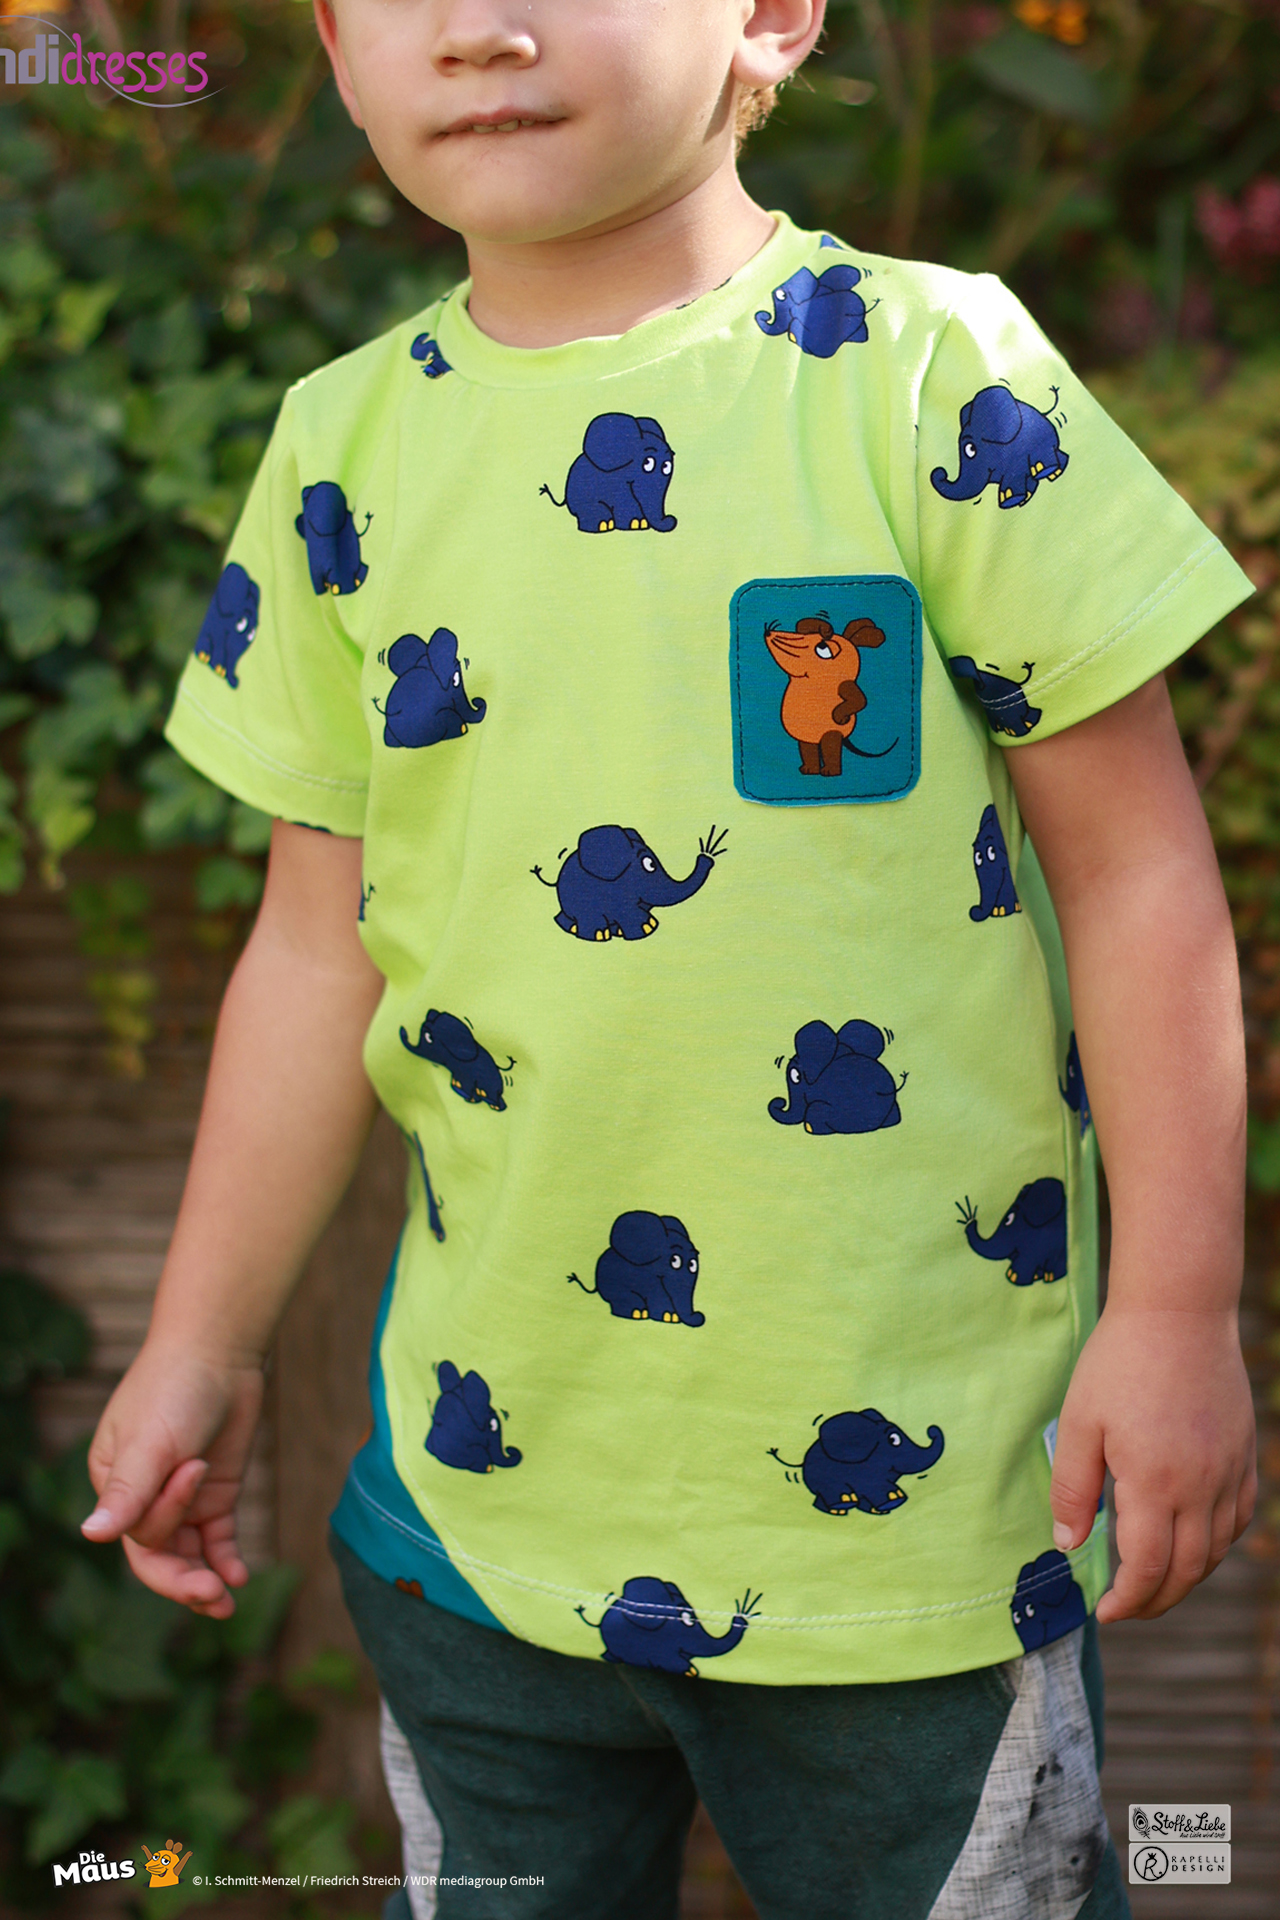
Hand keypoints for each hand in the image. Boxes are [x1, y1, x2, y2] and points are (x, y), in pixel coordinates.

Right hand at [82, 1343, 263, 1618]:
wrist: (220, 1350)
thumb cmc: (175, 1388)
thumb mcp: (150, 1441)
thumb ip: (127, 1492)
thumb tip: (91, 1535)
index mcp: (114, 1485)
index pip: (135, 1535)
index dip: (166, 1522)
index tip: (196, 1472)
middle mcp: (145, 1497)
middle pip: (160, 1555)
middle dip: (183, 1581)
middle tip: (214, 1598)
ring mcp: (182, 1497)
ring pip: (187, 1554)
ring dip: (204, 1579)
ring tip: (226, 1603)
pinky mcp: (215, 1492)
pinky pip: (216, 1538)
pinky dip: (225, 1558)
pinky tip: (239, 1577)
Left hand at [1050, 1305, 1255, 1621]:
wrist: (1179, 1311)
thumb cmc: (1119, 1362)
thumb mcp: (1079, 1422)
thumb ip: (1073, 1490)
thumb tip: (1069, 1545)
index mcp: (1154, 1483)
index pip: (1147, 1568)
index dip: (1126, 1600)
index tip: (1104, 1611)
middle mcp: (1201, 1487)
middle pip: (1187, 1571)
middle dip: (1155, 1600)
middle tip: (1125, 1607)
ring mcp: (1230, 1472)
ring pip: (1217, 1550)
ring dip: (1186, 1577)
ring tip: (1153, 1581)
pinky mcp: (1244, 1454)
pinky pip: (1239, 1517)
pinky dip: (1218, 1543)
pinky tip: (1195, 1542)